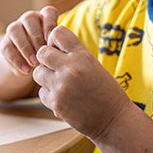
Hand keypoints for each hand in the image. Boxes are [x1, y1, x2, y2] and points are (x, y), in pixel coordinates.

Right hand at [0, 6, 58, 74]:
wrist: (29, 66)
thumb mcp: (56, 52)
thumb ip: (57, 48)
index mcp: (44, 18)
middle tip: (43, 54)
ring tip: (34, 64)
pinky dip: (17, 60)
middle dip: (36, 37)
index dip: (50, 24)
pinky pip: (7, 47)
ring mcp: (14, 29)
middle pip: (29, 19)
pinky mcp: (4, 42)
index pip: (48, 12)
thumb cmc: (50, 56)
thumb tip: (59, 51)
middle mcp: (28, 19)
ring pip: (14, 30)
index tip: (51, 39)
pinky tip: (27, 70)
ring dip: (25, 47)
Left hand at [33, 26, 133, 140]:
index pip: (57, 32)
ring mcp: (61, 86)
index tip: (59, 50)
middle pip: (41, 52)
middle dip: (46, 60)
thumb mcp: (93, 66)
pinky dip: (49, 95)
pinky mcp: (56, 102)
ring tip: (61, 84)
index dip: (54, 40)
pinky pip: (41, 92)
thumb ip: (73, 55)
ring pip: (37, 73)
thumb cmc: (106, 92)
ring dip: (45, 78)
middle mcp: (71, 68)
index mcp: (83, 55)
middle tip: (57, 69)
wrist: (114, 120)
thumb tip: (49, 46)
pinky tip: (64, 98)